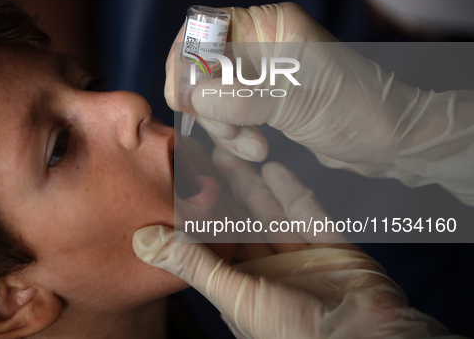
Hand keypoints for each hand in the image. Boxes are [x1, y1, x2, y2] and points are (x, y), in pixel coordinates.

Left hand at [133, 151, 450, 337]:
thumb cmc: (294, 331)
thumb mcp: (235, 294)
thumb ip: (193, 264)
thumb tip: (143, 241)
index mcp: (245, 288)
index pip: (216, 245)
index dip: (200, 216)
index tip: (181, 185)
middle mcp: (272, 272)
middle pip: (243, 224)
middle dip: (224, 192)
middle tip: (204, 158)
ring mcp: (303, 259)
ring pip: (273, 215)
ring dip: (253, 186)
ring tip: (230, 155)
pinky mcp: (333, 249)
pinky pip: (310, 216)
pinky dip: (294, 193)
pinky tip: (275, 169)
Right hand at [165, 3, 473, 205]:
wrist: (387, 139)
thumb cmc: (354, 108)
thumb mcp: (295, 101)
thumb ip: (240, 97)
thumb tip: (192, 97)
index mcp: (268, 25)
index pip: (203, 29)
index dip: (187, 63)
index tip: (189, 100)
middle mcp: (259, 43)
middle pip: (200, 67)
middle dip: (209, 106)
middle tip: (231, 132)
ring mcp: (257, 73)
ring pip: (210, 96)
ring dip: (223, 126)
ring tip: (254, 146)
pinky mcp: (260, 99)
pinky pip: (226, 114)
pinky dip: (232, 134)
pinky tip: (255, 148)